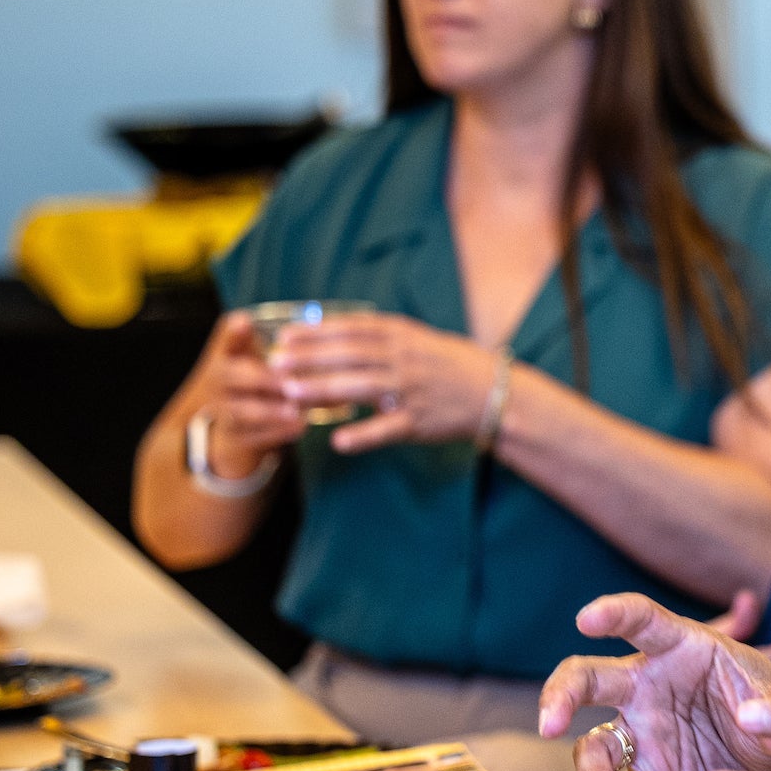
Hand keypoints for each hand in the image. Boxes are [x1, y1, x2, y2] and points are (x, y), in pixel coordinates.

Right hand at [197, 312, 304, 476]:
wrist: (241, 425)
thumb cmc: (265, 384)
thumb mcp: (273, 363)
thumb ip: (296, 356)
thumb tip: (333, 345)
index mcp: (229, 356)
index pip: (228, 341)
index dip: (235, 333)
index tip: (244, 321)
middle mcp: (219, 381)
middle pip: (230, 376)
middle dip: (262, 379)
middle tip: (289, 382)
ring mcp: (223, 410)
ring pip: (242, 410)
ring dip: (271, 411)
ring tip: (296, 411)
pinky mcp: (234, 436)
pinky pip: (251, 436)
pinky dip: (276, 432)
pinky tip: (300, 427)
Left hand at [265, 312, 499, 452]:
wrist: (495, 394)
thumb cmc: (451, 365)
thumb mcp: (420, 340)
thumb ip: (381, 336)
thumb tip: (334, 329)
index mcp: (404, 336)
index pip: (353, 329)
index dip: (316, 332)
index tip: (285, 336)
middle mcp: (406, 360)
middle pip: (350, 355)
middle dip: (310, 358)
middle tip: (275, 363)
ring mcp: (413, 391)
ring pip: (361, 388)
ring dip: (324, 389)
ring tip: (291, 393)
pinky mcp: (419, 422)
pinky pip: (387, 430)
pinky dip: (363, 436)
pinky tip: (337, 441)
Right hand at [539, 593, 770, 770]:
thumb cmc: (770, 698)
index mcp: (677, 648)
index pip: (640, 621)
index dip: (613, 614)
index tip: (586, 619)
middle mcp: (645, 689)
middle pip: (585, 682)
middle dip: (560, 698)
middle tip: (550, 724)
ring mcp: (643, 736)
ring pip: (595, 752)